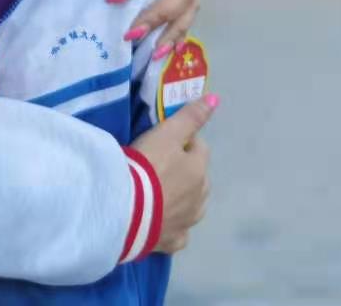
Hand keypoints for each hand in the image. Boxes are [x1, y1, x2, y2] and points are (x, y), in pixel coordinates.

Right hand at [130, 96, 215, 252]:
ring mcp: (188, 222)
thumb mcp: (165, 134)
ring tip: (156, 192)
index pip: (199, 147)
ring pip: (191, 205)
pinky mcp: (172, 241)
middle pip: (197, 177)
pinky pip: (178, 230)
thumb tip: (215, 99)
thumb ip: (190, 117)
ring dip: (180, 197)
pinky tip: (157, 219)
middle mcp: (200, 197)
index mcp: (200, 170)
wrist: (125, 208)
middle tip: (155, 165)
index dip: (182, 141)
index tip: (160, 141)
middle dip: (184, 170)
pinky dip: (171, 224)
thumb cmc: (146, 165)